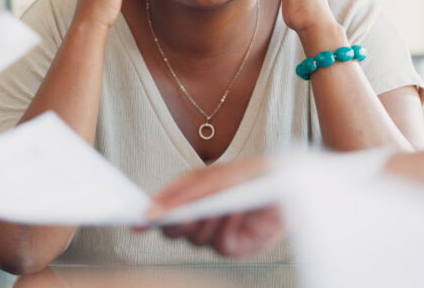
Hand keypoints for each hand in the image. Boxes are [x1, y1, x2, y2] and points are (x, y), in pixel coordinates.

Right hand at [144, 157, 285, 257]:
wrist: (285, 185)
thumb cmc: (250, 176)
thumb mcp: (214, 177)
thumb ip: (184, 194)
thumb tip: (155, 208)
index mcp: (188, 198)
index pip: (161, 212)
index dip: (147, 218)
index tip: (137, 221)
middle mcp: (199, 219)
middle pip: (172, 232)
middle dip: (177, 223)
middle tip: (186, 214)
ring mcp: (214, 234)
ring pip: (196, 239)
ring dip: (207, 221)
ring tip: (221, 205)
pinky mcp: (232, 247)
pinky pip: (220, 243)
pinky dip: (226, 226)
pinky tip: (236, 211)